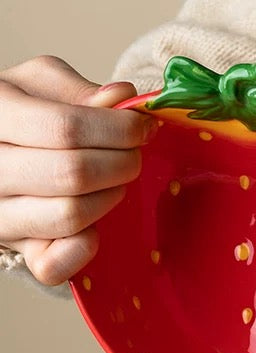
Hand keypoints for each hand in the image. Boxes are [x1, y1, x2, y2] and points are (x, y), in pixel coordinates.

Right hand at [0, 55, 156, 284]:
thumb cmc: (25, 118)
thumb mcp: (41, 87)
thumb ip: (79, 90)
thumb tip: (122, 98)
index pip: (66, 129)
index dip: (119, 129)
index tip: (143, 128)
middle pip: (73, 174)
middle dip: (121, 163)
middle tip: (132, 155)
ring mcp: (0, 215)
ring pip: (71, 214)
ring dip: (110, 196)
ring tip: (114, 180)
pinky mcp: (18, 251)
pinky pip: (53, 265)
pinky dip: (85, 247)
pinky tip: (96, 224)